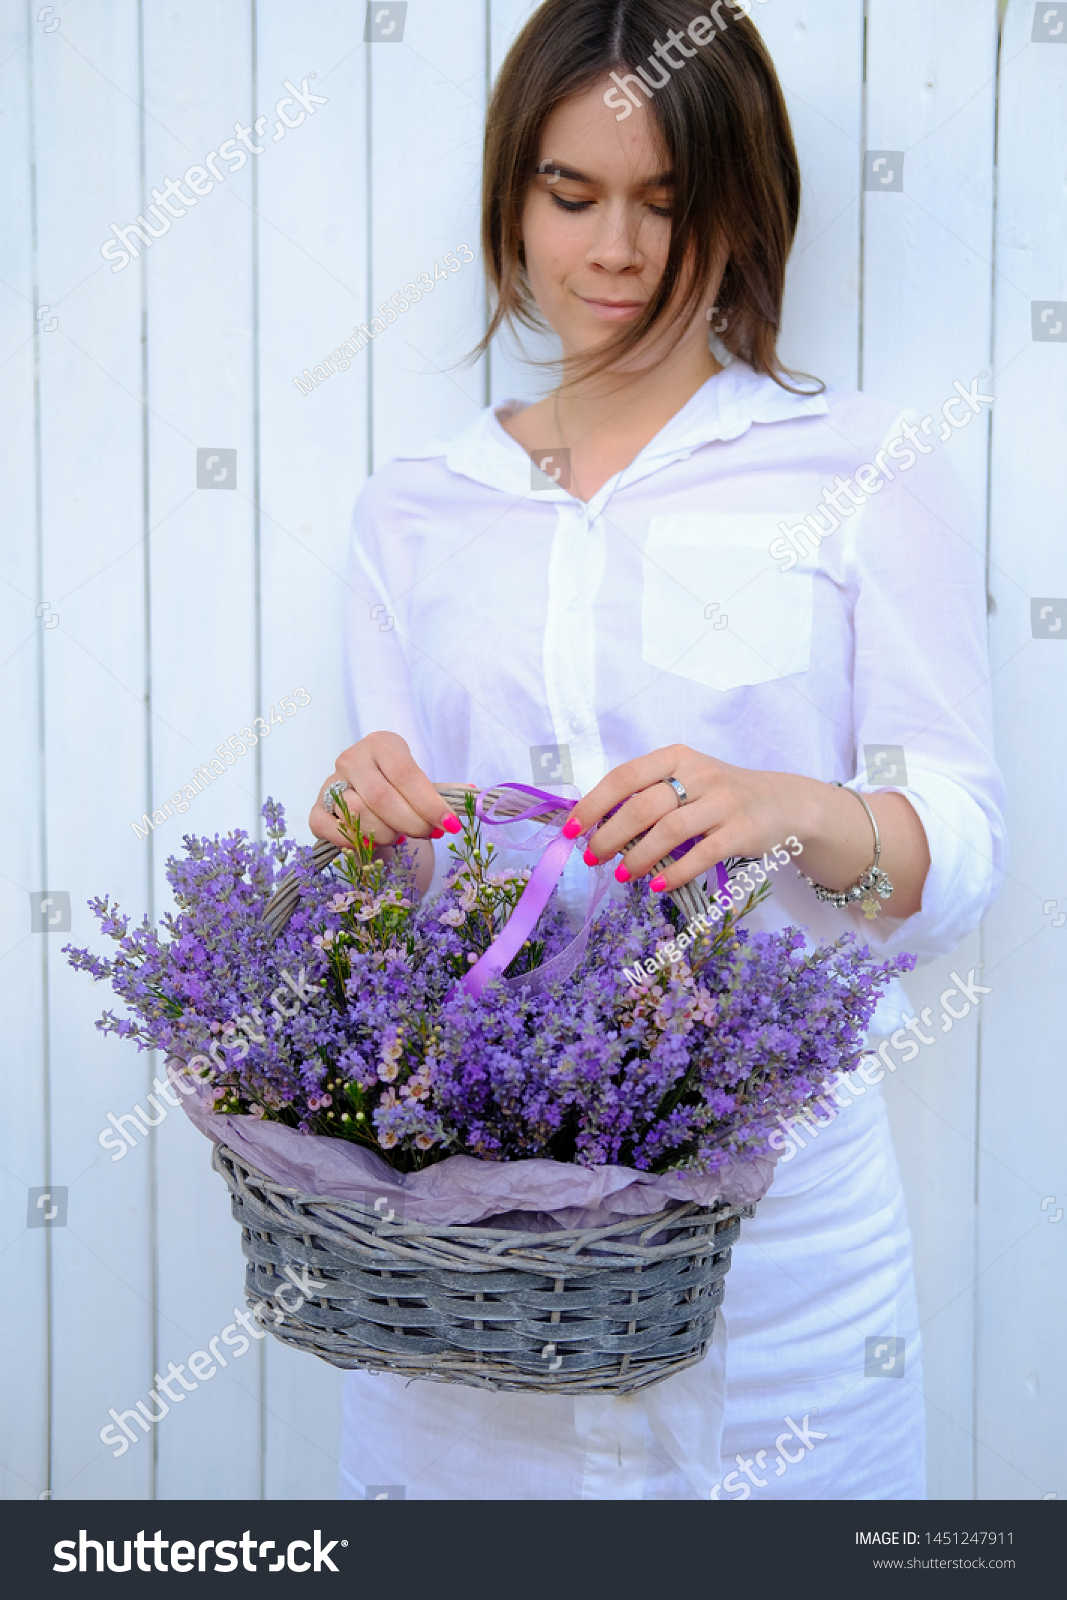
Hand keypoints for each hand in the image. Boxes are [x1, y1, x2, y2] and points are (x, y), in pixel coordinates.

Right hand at [309, 731, 460, 850]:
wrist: (365, 793)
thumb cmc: (399, 789)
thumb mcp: (422, 783)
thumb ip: (445, 793)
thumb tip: (478, 796)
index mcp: (383, 744)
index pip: (407, 775)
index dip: (430, 804)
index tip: (450, 826)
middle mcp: (352, 758)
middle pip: (382, 798)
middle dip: (411, 824)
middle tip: (427, 835)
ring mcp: (330, 781)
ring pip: (359, 814)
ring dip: (386, 834)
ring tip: (399, 836)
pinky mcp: (316, 807)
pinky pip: (330, 829)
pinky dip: (352, 842)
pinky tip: (370, 844)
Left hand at [566, 745, 813, 891]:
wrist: (783, 803)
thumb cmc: (721, 795)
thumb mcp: (687, 780)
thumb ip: (649, 794)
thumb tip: (596, 824)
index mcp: (676, 756)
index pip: (624, 777)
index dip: (593, 804)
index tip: (571, 829)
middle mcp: (699, 774)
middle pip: (642, 806)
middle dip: (609, 835)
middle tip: (593, 857)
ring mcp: (722, 802)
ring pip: (669, 831)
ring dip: (639, 857)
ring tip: (622, 875)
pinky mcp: (741, 831)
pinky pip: (702, 855)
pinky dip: (675, 873)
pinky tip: (657, 886)